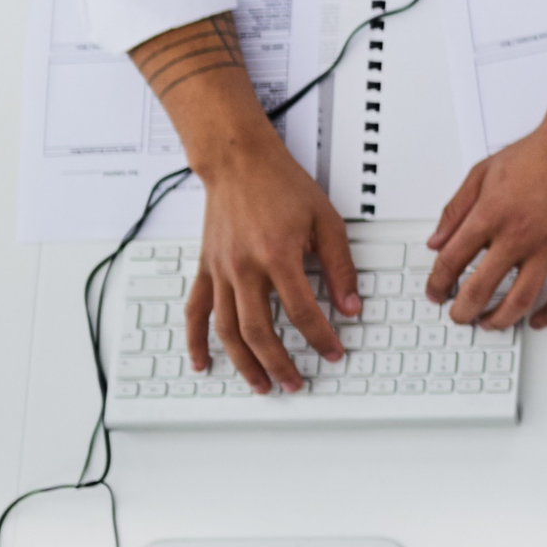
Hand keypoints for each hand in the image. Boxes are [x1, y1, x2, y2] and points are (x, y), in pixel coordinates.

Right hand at [183, 131, 358, 393]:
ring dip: (243, 362)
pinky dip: (196, 341)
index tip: (333, 352)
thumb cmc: (282, 186)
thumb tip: (351, 305)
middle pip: (259, 330)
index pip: (302, 311)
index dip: (320, 337)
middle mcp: (244, 268)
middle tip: (295, 383)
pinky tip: (203, 362)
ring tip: (260, 384)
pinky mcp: (206, 269)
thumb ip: (340, 267)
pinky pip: (196, 311)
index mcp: (278, 256)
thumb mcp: (326, 221)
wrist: (239, 162)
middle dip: (279, 363)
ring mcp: (220, 271)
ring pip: (227, 329)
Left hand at [429, 113, 546, 328]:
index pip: (451, 261)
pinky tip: (538, 320)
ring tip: (491, 324)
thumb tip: (436, 242)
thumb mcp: (482, 172)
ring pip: (520, 300)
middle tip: (458, 316)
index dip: (437, 283)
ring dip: (500, 320)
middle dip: (462, 310)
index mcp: (490, 215)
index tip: (435, 292)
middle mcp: (518, 235)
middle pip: (480, 288)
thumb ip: (456, 209)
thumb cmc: (537, 152)